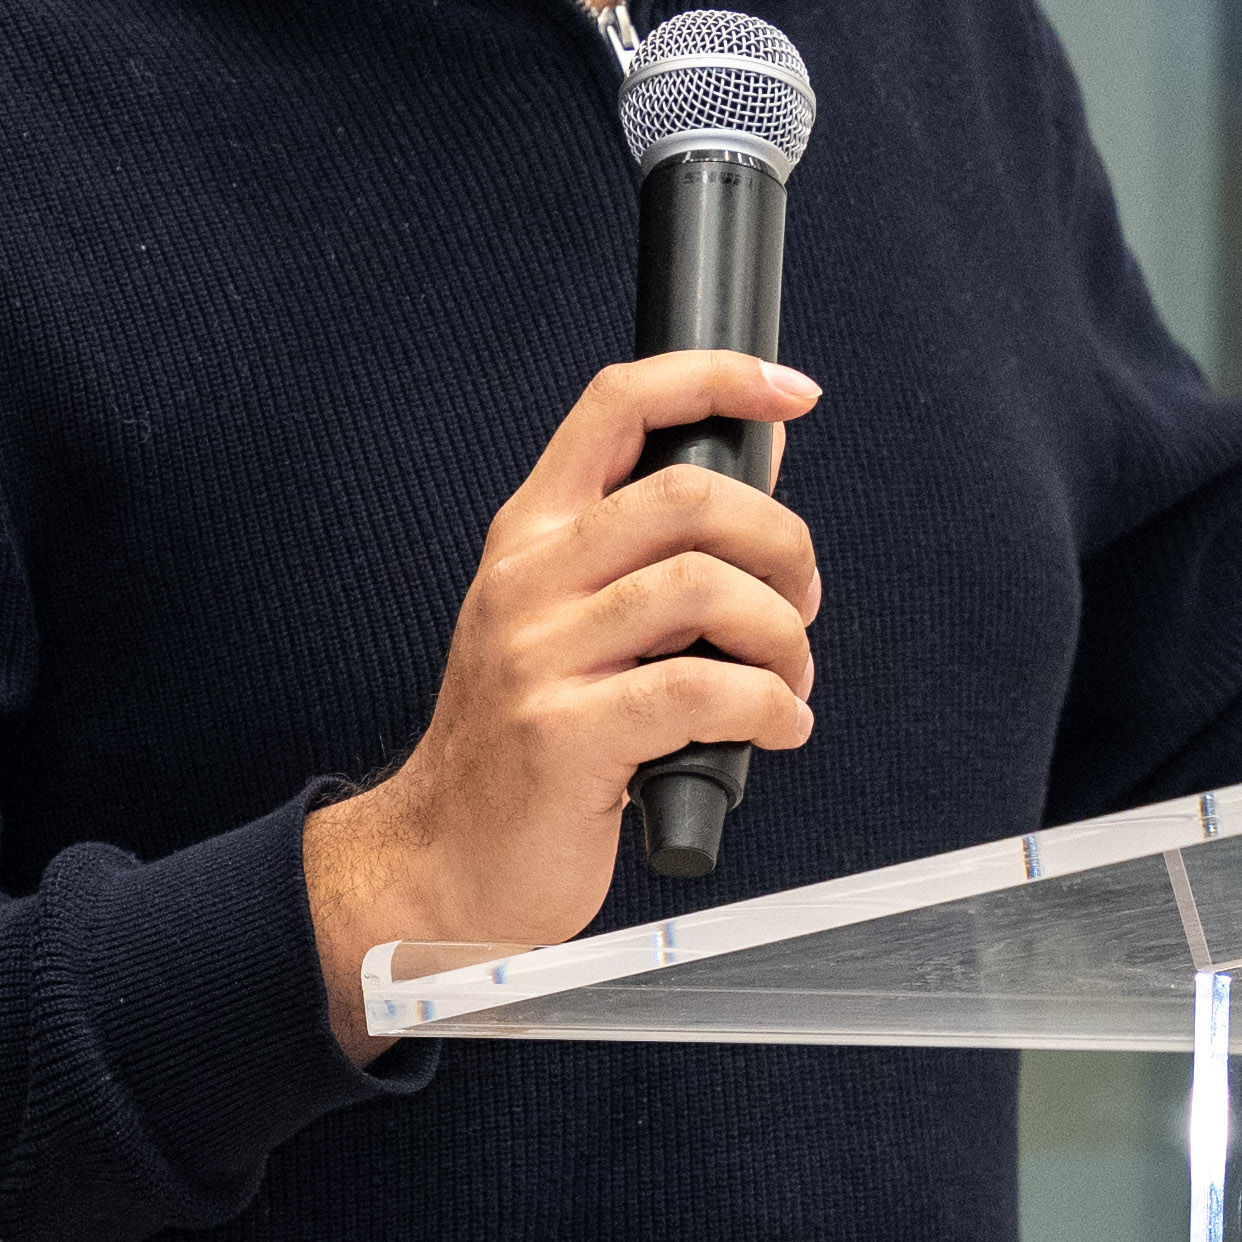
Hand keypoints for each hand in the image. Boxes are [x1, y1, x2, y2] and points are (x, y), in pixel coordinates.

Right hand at [304, 350, 826, 1060]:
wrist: (440, 863)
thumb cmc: (520, 748)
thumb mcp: (565, 622)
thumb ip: (651, 550)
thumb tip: (761, 462)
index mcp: (531, 535)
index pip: (617, 404)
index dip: (714, 377)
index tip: (788, 390)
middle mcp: (528, 580)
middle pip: (688, 492)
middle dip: (782, 542)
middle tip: (801, 605)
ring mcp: (540, 656)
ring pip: (703, 586)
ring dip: (782, 634)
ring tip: (789, 680)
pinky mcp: (567, 736)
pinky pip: (702, 689)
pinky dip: (769, 705)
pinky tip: (777, 728)